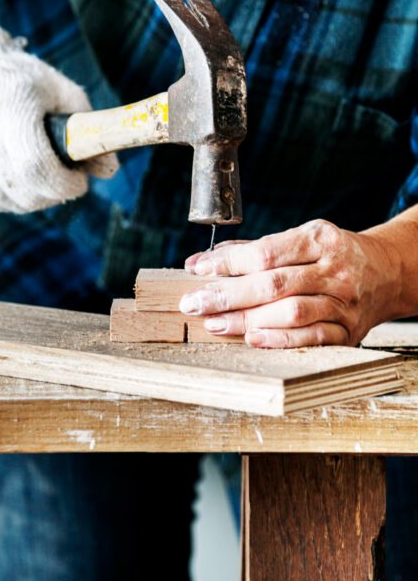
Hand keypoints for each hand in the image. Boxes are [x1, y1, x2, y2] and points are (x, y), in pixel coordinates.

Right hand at [0, 24, 118, 213]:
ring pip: (6, 201)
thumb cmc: (21, 81)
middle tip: (62, 180)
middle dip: (53, 193)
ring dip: (30, 196)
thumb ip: (90, 129)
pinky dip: (5, 194)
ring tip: (36, 173)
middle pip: (24, 191)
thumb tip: (108, 169)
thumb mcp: (62, 92)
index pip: (37, 169)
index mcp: (9, 110)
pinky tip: (10, 172)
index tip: (78, 182)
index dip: (64, 185)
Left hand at [180, 219, 401, 347]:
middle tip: (194, 303)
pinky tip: (251, 339)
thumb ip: (251, 250)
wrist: (386, 273)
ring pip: (291, 312)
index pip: (266, 252)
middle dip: (228, 295)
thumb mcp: (299, 240)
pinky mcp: (348, 331)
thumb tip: (201, 262)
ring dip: (246, 320)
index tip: (199, 268)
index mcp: (320, 239)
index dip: (229, 262)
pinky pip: (311, 338)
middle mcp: (334, 270)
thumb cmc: (330, 255)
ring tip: (215, 323)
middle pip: (274, 284)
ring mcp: (343, 302)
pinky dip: (279, 340)